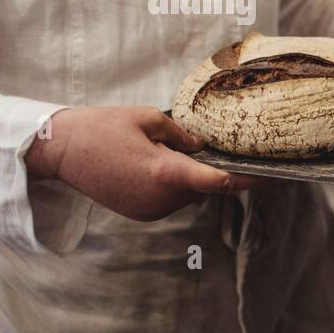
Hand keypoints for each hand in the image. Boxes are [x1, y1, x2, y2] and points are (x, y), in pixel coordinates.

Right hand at [24, 106, 263, 221]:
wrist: (59, 152)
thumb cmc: (101, 129)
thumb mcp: (147, 118)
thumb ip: (183, 135)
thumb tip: (203, 147)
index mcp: (167, 173)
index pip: (221, 182)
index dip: (251, 180)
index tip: (274, 176)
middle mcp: (163, 199)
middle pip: (206, 186)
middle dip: (213, 169)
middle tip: (219, 148)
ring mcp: (151, 210)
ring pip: (189, 193)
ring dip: (189, 175)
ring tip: (164, 149)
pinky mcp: (142, 213)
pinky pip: (171, 198)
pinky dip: (173, 183)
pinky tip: (155, 163)